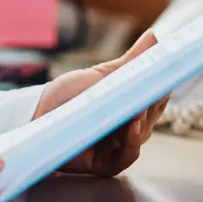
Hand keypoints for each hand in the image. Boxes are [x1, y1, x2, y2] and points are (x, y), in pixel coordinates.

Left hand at [32, 31, 168, 177]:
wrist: (35, 116)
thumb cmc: (67, 96)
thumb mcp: (100, 76)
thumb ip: (129, 62)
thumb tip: (153, 38)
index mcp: (131, 103)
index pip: (156, 95)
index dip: (162, 84)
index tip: (166, 72)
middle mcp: (130, 125)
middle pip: (152, 114)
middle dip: (152, 102)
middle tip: (150, 88)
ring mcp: (119, 145)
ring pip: (141, 134)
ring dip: (141, 122)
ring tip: (136, 110)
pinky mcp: (107, 163)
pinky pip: (126, 157)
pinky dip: (131, 144)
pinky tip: (130, 129)